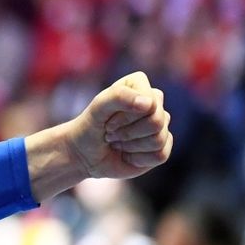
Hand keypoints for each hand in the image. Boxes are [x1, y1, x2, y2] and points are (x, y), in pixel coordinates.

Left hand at [25, 71, 172, 199]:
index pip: (150, 101)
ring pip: (158, 139)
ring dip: (130, 145)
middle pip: (157, 121)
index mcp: (139, 85)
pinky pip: (160, 155)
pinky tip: (127, 154)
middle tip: (110, 132)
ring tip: (116, 142)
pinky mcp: (162, 147)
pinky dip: (137, 159)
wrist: (83, 154)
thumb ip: (118, 96)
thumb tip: (149, 104)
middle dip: (127, 132)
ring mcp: (160, 125)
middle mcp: (154, 102)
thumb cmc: (89, 127)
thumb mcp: (97, 109)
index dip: (126, 116)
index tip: (107, 119)